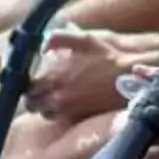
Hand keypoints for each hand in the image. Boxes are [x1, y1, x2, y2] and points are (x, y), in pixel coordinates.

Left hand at [26, 29, 158, 122]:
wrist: (131, 77)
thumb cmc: (107, 57)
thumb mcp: (83, 39)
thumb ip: (58, 39)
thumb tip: (41, 46)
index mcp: (54, 79)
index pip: (27, 89)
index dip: (27, 85)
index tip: (31, 80)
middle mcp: (59, 98)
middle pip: (33, 105)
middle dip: (34, 98)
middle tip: (39, 90)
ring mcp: (70, 111)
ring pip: (46, 114)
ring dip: (45, 107)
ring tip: (52, 97)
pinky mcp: (82, 117)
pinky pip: (62, 119)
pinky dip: (60, 113)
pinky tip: (66, 103)